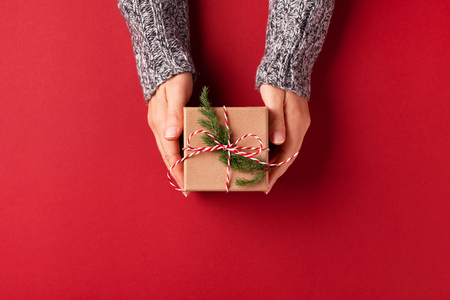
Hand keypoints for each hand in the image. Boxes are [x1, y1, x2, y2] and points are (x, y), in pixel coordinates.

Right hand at [147, 72, 192, 194]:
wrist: (168, 65)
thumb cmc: (175, 78)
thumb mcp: (177, 93)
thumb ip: (175, 114)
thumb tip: (171, 136)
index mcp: (160, 123)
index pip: (169, 153)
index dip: (177, 169)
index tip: (185, 184)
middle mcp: (158, 127)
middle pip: (167, 155)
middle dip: (176, 172)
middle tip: (187, 187)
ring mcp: (160, 124)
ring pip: (168, 150)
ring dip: (176, 164)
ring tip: (186, 177)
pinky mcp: (165, 121)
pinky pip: (170, 142)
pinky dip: (177, 153)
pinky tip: (184, 158)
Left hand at [259, 84, 310, 193]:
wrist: (288, 64)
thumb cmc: (278, 81)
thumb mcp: (275, 99)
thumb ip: (276, 120)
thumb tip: (278, 141)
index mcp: (297, 124)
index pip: (288, 154)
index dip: (277, 170)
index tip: (267, 183)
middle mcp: (301, 126)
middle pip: (289, 155)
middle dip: (276, 170)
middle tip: (263, 183)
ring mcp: (298, 123)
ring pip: (288, 149)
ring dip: (277, 162)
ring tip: (263, 173)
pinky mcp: (294, 120)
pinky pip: (287, 141)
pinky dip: (278, 151)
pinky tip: (267, 156)